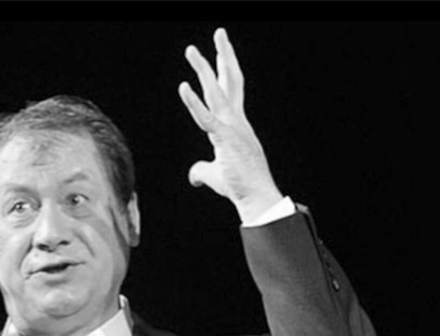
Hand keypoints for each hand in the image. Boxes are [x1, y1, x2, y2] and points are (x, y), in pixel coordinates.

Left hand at [178, 28, 282, 223]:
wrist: (256, 198)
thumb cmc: (239, 187)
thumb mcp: (215, 174)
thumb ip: (201, 170)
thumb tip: (193, 176)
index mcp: (235, 125)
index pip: (231, 91)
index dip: (224, 70)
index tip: (221, 53)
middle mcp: (236, 121)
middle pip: (229, 82)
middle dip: (223, 56)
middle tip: (219, 33)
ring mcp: (232, 128)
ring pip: (216, 92)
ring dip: (203, 69)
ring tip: (192, 50)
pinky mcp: (225, 139)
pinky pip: (206, 118)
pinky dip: (193, 102)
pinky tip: (183, 86)